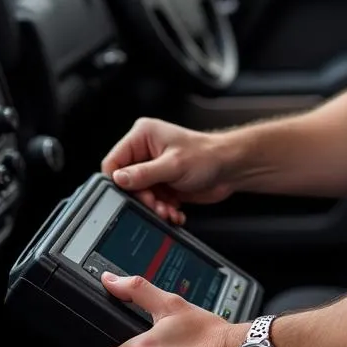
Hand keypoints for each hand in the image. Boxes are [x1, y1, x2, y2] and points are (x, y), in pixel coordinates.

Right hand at [100, 117, 233, 224]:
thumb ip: (143, 174)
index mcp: (143, 135)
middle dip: (142, 197)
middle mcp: (146, 150)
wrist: (231, 168)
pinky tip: (173, 211)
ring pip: (140, 195)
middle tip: (155, 205)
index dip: (118, 180)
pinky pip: (153, 201)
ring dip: (154, 207)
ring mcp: (155, 168)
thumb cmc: (208, 155)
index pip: (114, 160)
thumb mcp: (173, 165)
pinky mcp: (163, 183)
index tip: (129, 194)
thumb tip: (119, 179)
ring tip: (168, 210)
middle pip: (127, 181)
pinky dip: (162, 209)